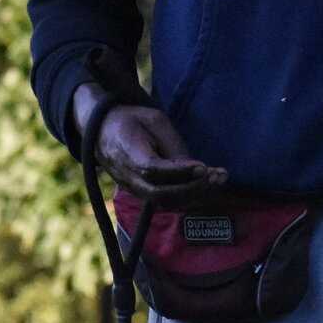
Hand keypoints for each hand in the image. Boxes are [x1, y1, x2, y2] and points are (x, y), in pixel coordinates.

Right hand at [75, 83, 228, 205]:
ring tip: (219, 179)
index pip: (153, 169)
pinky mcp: (141, 193)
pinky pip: (165, 202)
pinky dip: (188, 197)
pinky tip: (207, 185)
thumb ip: (172, 145)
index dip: (179, 171)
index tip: (203, 166)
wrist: (103, 131)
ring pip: (164, 202)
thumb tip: (196, 170)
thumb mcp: (154, 121)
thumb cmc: (132, 121)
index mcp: (127, 151)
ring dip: (194, 194)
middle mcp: (127, 176)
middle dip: (193, 187)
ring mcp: (133, 188)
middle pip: (160, 193)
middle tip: (218, 175)